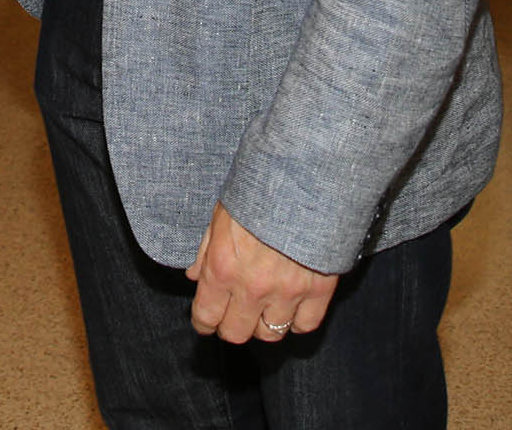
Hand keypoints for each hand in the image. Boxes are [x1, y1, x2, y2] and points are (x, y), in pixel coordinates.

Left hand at [187, 203, 338, 343]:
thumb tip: (194, 276)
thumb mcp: (221, 214)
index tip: (206, 321)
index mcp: (223, 267)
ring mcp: (287, 292)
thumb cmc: (257, 190)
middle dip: (231, 325)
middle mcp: (252, 287)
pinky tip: (290, 307)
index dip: (203, 322)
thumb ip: (206, 250)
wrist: (303, 177)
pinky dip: (296, 321)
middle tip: (233, 314)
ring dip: (263, 324)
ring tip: (262, 308)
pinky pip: (305, 325)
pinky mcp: (318, 291)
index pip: (206, 315)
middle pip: (237, 333)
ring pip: (270, 334)